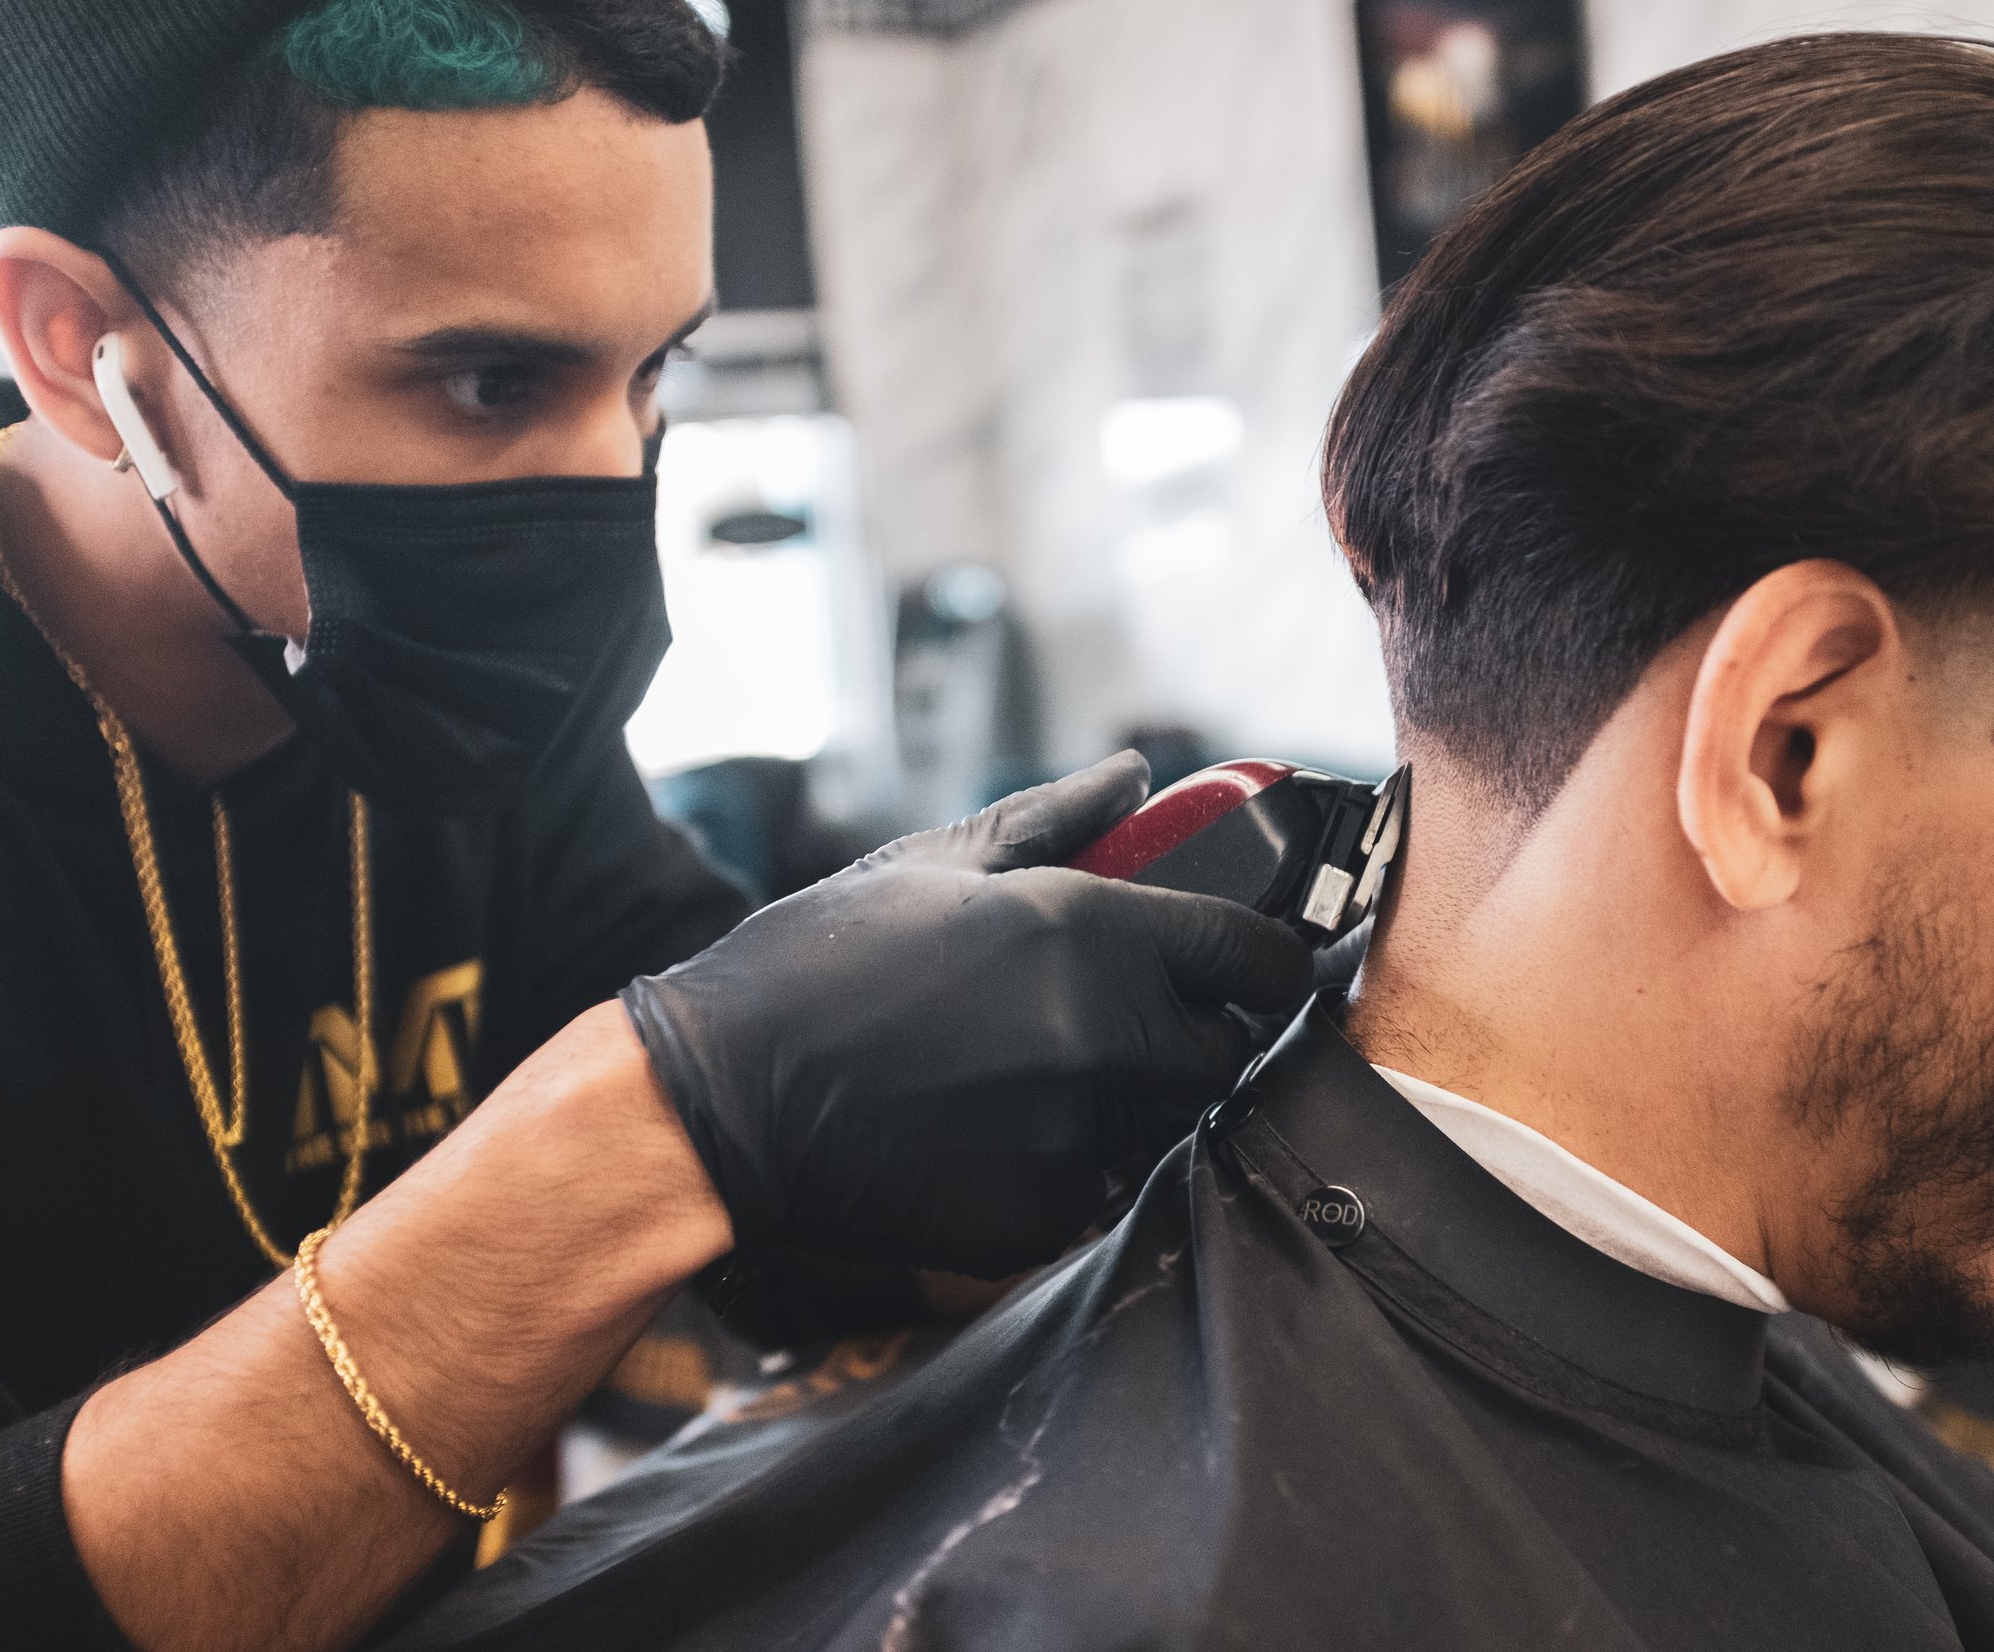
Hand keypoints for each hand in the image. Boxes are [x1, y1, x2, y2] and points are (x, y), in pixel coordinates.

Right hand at [621, 753, 1313, 1277]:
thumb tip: (1135, 778)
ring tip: (1029, 1082)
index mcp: (1095, 933)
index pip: (1259, 958)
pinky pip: (1096, 1194)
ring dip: (1129, 1108)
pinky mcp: (1042, 1216)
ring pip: (1164, 1128)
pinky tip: (985, 1138)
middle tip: (1122, 1029)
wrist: (718, 1098)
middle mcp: (1107, 1037)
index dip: (1274, 966)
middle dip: (1196, 1041)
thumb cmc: (818, 965)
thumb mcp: (935, 865)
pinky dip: (1063, 1171)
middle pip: (1228, 1055)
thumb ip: (1057, 820)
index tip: (1263, 974)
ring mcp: (1080, 1136)